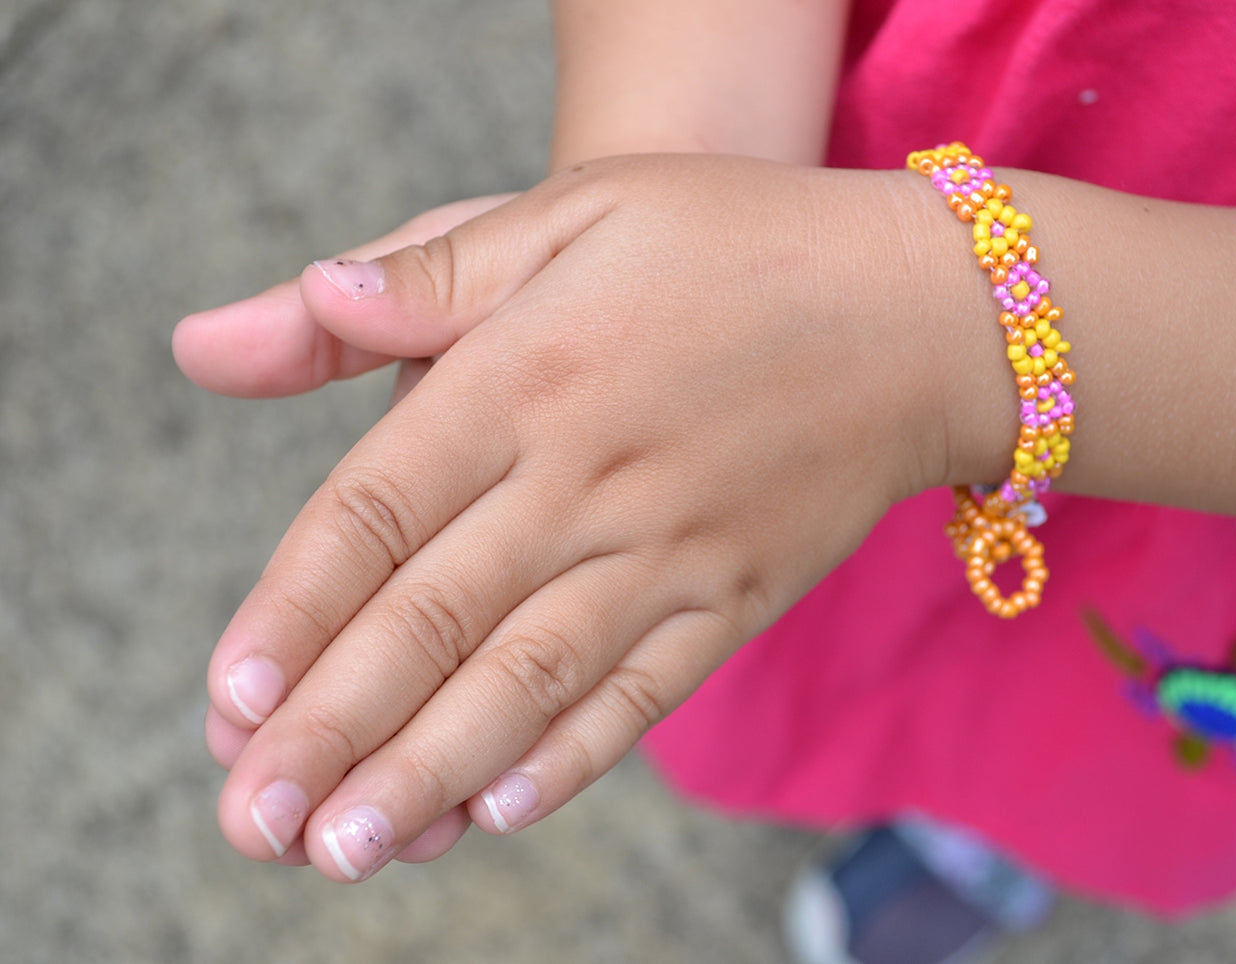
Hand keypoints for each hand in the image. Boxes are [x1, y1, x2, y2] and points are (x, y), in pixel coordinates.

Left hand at [186, 155, 1000, 880]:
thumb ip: (413, 275)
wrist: (923, 308)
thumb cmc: (729, 242)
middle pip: (435, 619)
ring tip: (346, 852)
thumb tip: (238, 328)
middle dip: (334, 730)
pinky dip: (570, 759)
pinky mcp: (737, 596)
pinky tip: (498, 813)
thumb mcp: (568, 212)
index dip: (293, 612)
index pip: (376, 511)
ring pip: (529, 679)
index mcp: (526, 375)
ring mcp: (672, 549)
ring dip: (430, 771)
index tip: (229, 703)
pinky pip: (645, 693)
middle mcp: (589, 477)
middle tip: (254, 823)